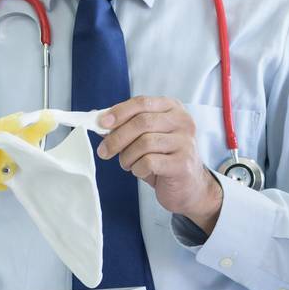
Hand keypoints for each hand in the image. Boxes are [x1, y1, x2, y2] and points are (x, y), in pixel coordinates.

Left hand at [96, 96, 222, 233]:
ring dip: (127, 156)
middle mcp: (182, 121)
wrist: (190, 187)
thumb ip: (126, 127)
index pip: (142, 102)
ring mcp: (185, 142)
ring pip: (144, 143)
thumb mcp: (146, 138)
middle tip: (104, 151)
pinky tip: (141, 171)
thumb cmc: (164, 159)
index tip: (101, 123)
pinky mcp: (182, 163)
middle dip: (117, 138)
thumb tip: (98, 121)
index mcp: (172, 108)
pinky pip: (149, 162)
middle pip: (142, 122)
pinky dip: (138, 169)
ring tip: (127, 164)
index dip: (119, 112)